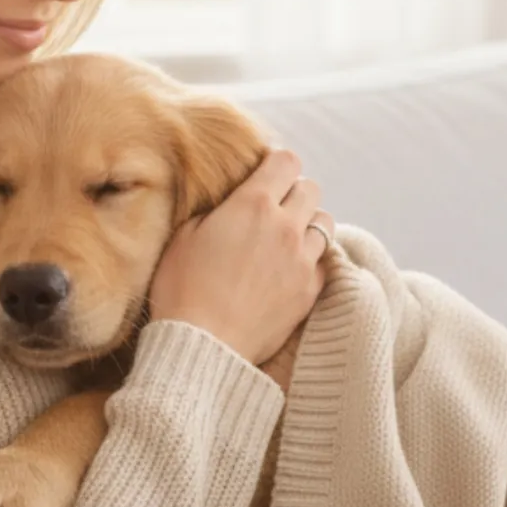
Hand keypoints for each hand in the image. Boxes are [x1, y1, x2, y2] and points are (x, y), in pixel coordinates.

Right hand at [148, 148, 333, 363]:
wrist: (202, 346)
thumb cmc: (182, 290)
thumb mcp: (184, 235)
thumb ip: (215, 210)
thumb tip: (230, 204)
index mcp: (253, 204)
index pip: (287, 161)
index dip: (276, 165)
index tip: (264, 177)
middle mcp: (286, 226)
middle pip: (311, 189)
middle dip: (293, 193)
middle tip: (273, 210)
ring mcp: (303, 260)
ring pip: (325, 223)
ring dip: (307, 225)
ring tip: (286, 240)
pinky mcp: (310, 291)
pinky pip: (324, 261)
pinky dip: (311, 259)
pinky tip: (290, 269)